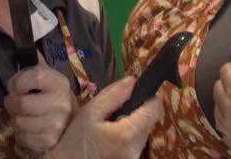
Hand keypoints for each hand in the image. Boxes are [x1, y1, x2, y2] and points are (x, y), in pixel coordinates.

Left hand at [4, 59, 76, 154]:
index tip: (14, 85)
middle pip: (21, 104)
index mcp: (59, 82)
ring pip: (19, 122)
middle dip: (11, 102)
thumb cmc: (53, 95)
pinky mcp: (50, 142)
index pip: (33, 77)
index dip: (17, 82)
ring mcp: (57, 125)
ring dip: (14, 119)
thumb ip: (33, 62)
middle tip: (13, 101)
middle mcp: (61, 103)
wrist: (72, 122)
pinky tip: (27, 127)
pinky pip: (22, 138)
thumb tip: (18, 38)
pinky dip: (20, 133)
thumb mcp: (47, 76)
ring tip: (21, 114)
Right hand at [45, 76, 161, 158]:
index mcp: (126, 133)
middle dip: (136, 113)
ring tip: (109, 126)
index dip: (150, 98)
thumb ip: (113, 95)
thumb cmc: (76, 139)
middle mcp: (136, 149)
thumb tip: (132, 81)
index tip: (138, 92)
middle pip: (148, 123)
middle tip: (114, 112)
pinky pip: (135, 146)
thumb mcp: (90, 112)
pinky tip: (110, 139)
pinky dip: (127, 138)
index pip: (154, 111)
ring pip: (142, 135)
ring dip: (131, 126)